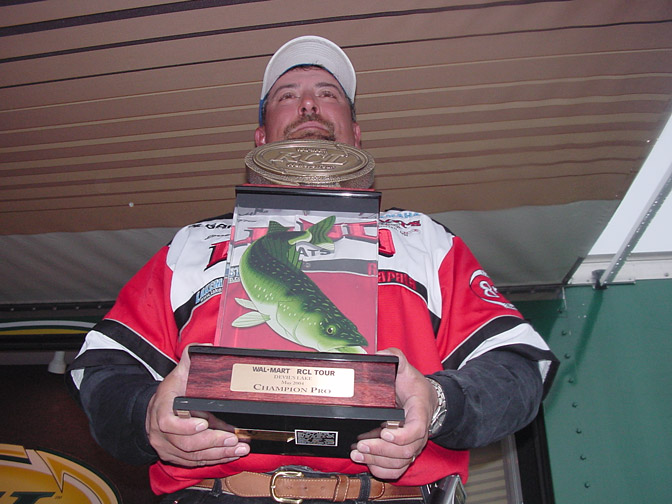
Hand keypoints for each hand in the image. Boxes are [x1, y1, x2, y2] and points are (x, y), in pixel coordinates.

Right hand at [145, 345, 249, 465]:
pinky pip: (194, 462)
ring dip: (217, 453)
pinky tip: (229, 455)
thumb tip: (206, 348)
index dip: (184, 427)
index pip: (167, 422)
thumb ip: (190, 359)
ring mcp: (167, 446)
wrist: (152, 412)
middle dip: (212, 443)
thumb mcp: (177, 374)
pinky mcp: (175, 456)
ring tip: (238, 448)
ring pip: (191, 456)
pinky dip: (213, 459)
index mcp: (160, 409)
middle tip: (233, 439)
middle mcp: (160, 432)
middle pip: (185, 444)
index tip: (203, 424)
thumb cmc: (169, 394)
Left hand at [350, 347, 436, 479]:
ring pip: (399, 462)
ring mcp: (412, 445)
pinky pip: (397, 470)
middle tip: (361, 444)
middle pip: (405, 451)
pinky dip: (383, 470)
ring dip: (378, 461)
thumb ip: (396, 358)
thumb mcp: (407, 370)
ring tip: (358, 453)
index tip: (386, 431)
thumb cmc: (415, 388)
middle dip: (381, 450)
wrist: (427, 400)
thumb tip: (381, 353)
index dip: (402, 435)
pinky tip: (368, 463)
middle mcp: (418, 434)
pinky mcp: (404, 453)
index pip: (416, 430)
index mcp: (420, 413)